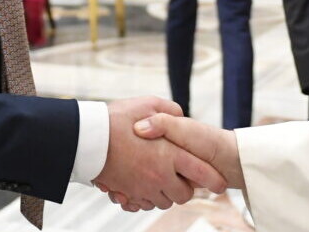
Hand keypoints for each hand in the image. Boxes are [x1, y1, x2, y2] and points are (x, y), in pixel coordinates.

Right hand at [93, 97, 226, 211]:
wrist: (87, 138)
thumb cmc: (117, 120)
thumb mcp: (148, 104)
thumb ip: (170, 111)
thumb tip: (181, 116)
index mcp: (170, 154)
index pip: (201, 173)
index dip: (214, 180)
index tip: (221, 184)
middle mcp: (159, 175)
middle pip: (184, 194)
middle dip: (186, 188)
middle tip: (183, 177)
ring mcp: (143, 187)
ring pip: (165, 201)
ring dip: (166, 192)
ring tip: (162, 178)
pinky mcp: (128, 193)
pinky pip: (144, 203)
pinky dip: (147, 196)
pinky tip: (144, 182)